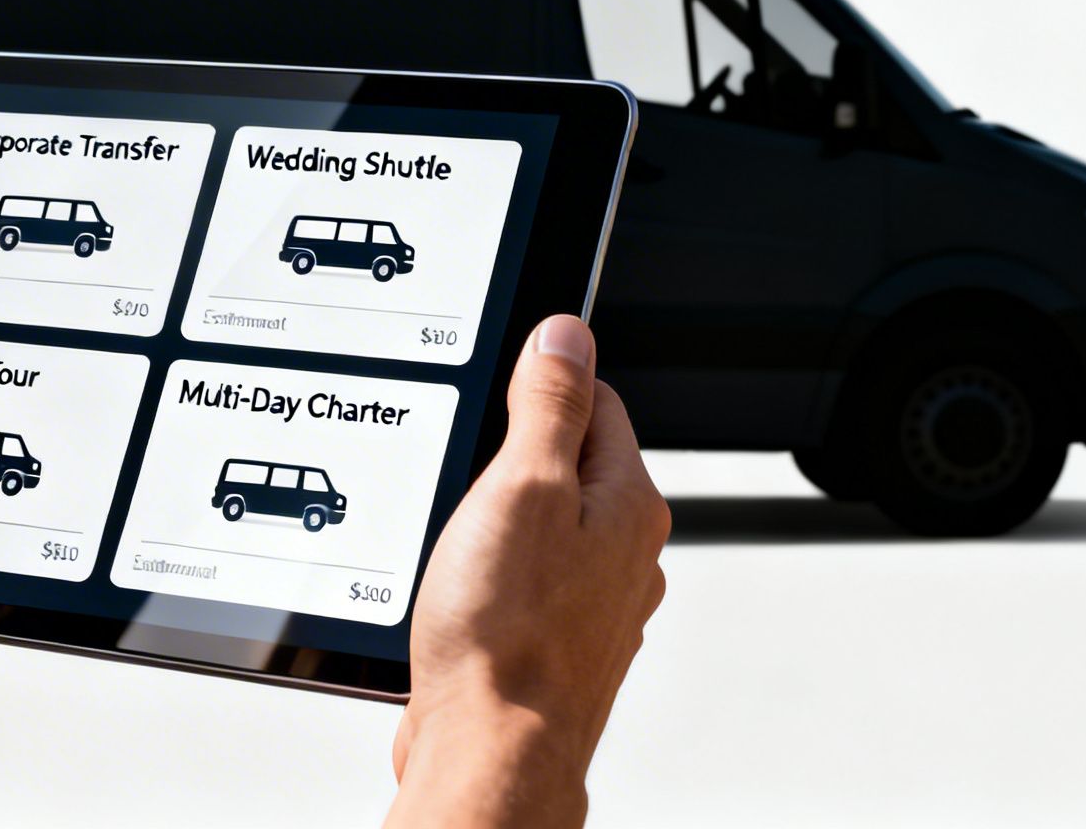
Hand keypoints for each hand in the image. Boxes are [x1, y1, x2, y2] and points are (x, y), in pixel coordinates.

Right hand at [386, 315, 669, 827]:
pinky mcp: (551, 644)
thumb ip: (550, 404)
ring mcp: (592, 605)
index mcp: (629, 506)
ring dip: (495, 523)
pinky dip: (488, 576)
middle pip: (568, 464)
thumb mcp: (521, 486)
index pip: (599, 402)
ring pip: (542, 527)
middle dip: (511, 458)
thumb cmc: (504, 636)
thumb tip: (568, 334)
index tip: (498, 395)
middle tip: (465, 474)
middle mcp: (625, 556)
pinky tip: (457, 590)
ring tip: (456, 540)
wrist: (488, 751)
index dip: (541, 385)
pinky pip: (521, 582)